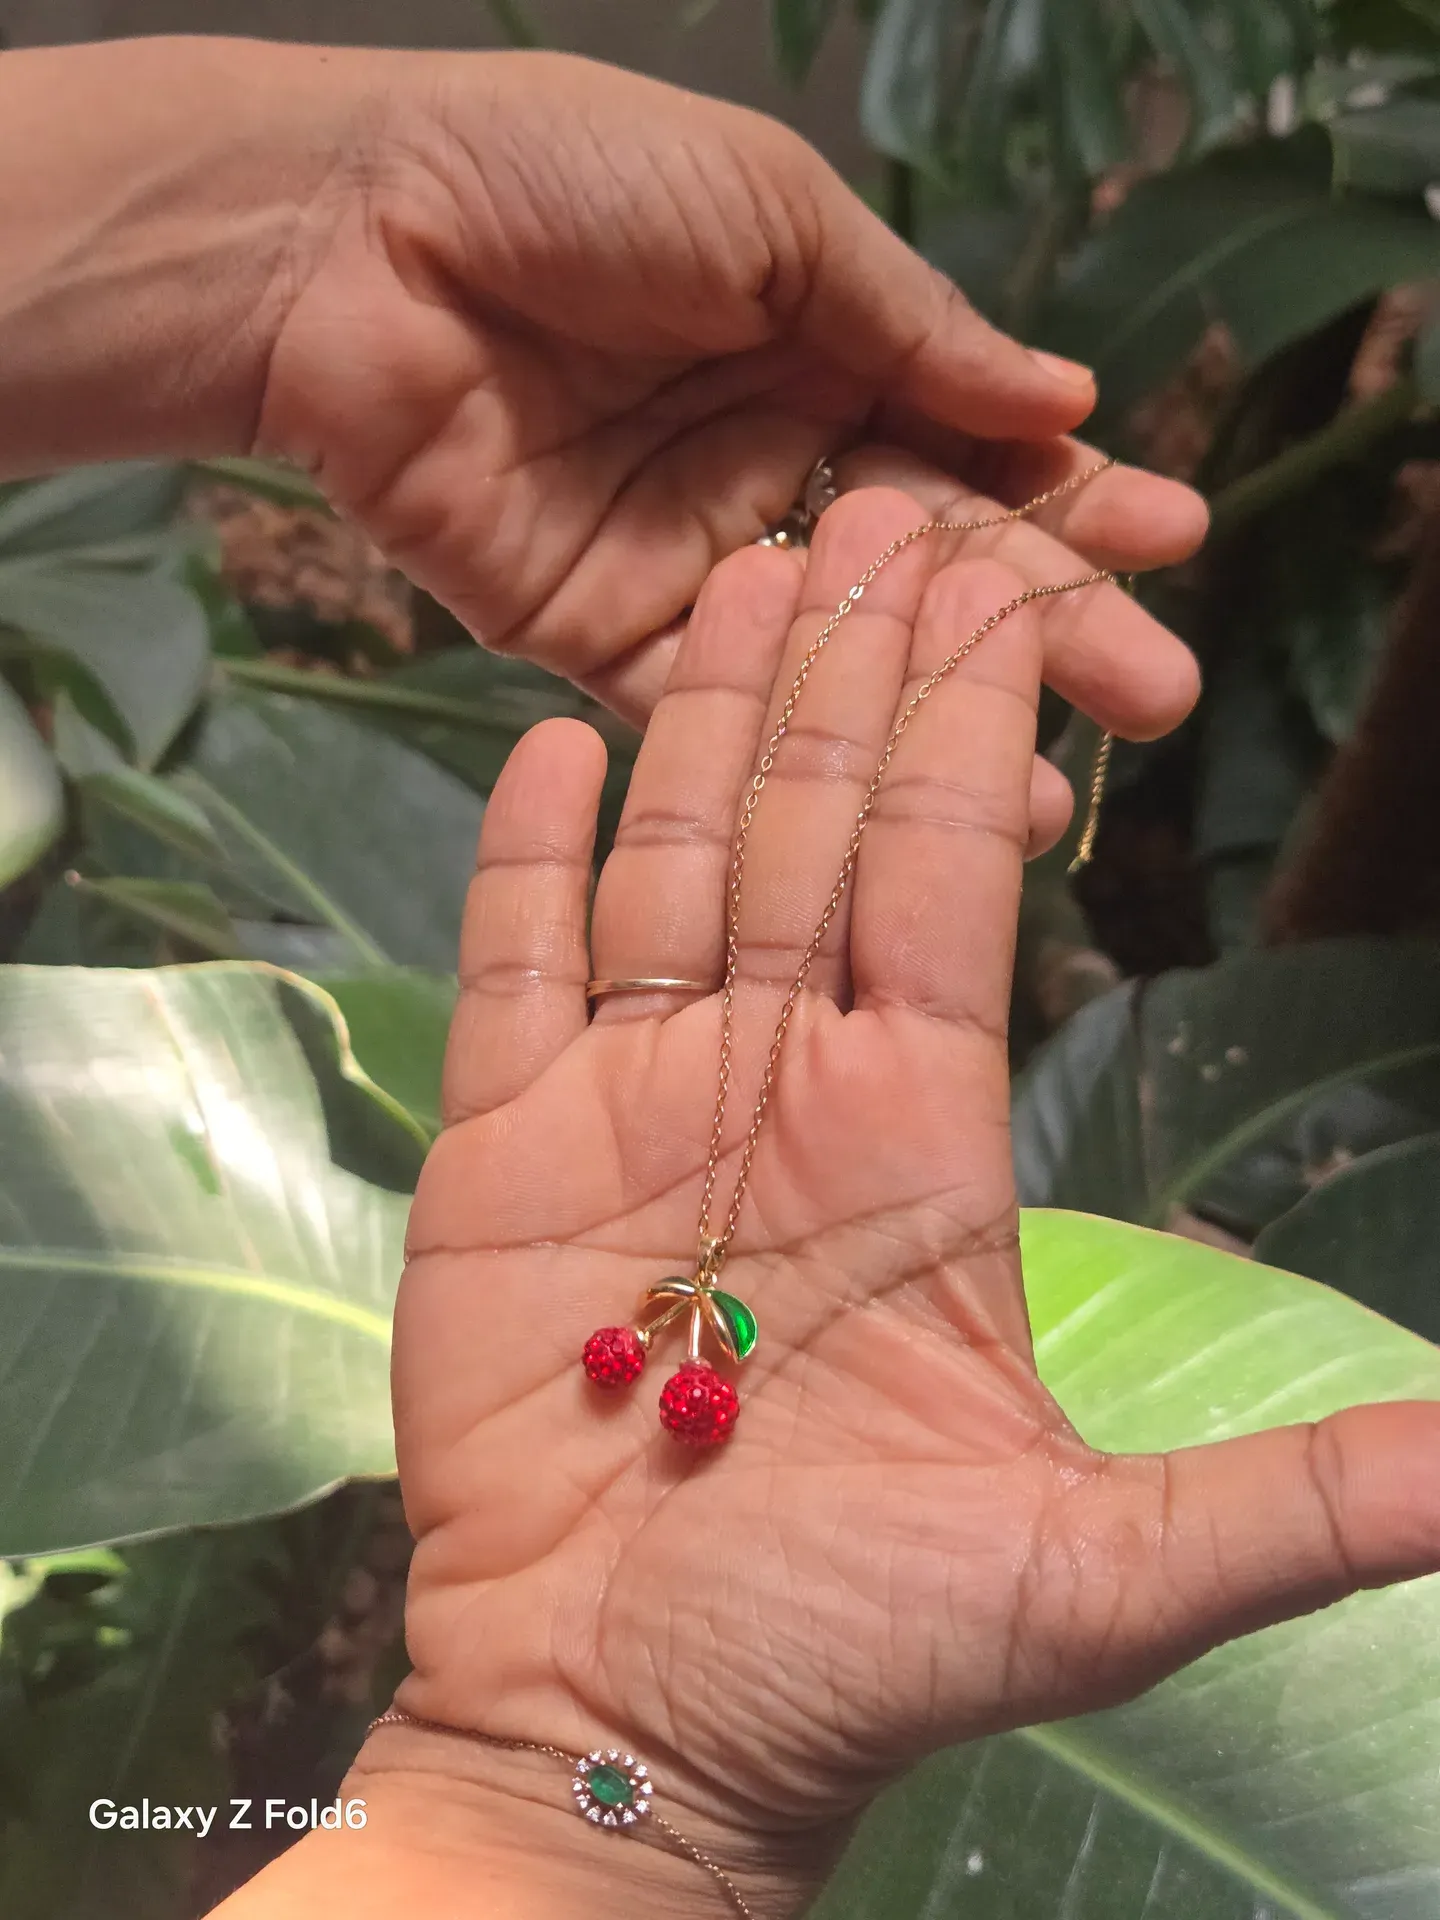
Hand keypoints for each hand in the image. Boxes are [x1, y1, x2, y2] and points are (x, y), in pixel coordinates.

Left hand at [260, 48, 1205, 722]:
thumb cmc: (567, 186)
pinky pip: (711, 707)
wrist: (352, 243)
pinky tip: (890, 807)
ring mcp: (688, 564)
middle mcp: (769, 469)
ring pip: (834, 656)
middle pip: (922, 571)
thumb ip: (906, 322)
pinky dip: (795, 755)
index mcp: (820, 354)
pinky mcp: (596, 636)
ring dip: (935, 724)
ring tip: (1043, 795)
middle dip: (1039, 627)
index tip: (1170, 536)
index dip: (1065, 492)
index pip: (967, 444)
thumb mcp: (768, 218)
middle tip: (1151, 695)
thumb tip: (1060, 393)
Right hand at [389, 492, 1439, 1911]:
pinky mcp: (499, 1149)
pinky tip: (550, 742)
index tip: (991, 582)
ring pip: (671, 867)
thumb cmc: (849, 1655)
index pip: (947, 881)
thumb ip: (1298, 1494)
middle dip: (842, 671)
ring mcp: (630, 1103)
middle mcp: (778, 1084)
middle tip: (868, 507)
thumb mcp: (1100, 1575)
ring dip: (698, 721)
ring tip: (728, 578)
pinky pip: (512, 969)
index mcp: (917, 1134)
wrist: (624, 1732)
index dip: (968, 730)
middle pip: (813, 834)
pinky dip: (526, 859)